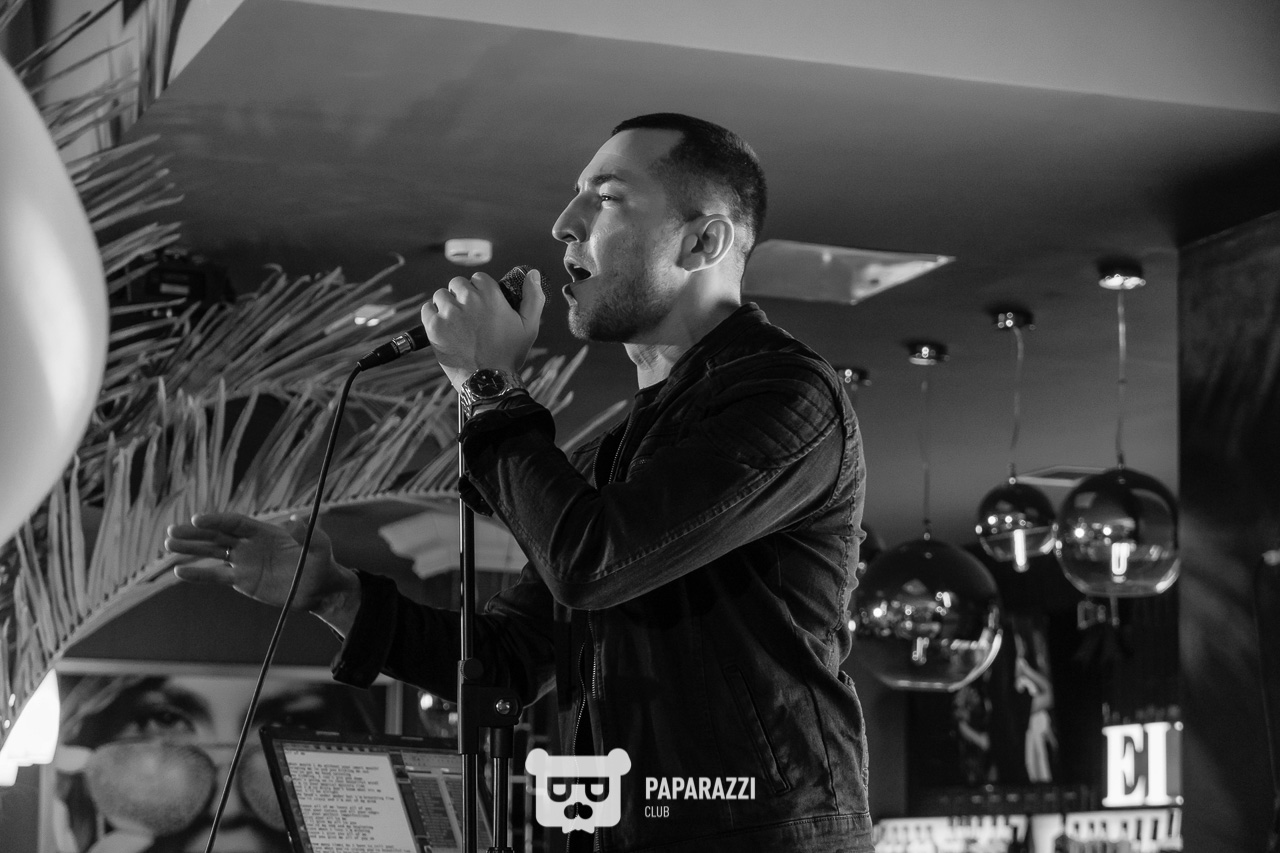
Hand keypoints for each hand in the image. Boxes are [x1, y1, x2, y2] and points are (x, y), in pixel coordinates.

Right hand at [165, 512, 359, 631]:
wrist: (317, 589)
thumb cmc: (320, 563)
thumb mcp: (319, 546)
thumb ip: (309, 533)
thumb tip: (298, 519)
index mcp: (265, 531)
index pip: (235, 523)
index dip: (217, 520)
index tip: (198, 518)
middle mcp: (250, 544)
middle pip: (218, 535)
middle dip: (195, 533)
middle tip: (172, 531)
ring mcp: (243, 562)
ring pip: (212, 553)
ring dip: (191, 548)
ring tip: (167, 544)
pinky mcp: (241, 580)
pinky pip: (216, 576)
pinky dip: (198, 574)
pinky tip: (179, 571)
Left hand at [421, 268, 543, 389]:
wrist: (488, 382)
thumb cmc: (509, 354)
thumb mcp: (529, 326)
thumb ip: (533, 297)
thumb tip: (532, 273)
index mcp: (491, 295)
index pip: (479, 278)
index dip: (480, 291)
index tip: (483, 306)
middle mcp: (469, 300)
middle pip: (458, 284)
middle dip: (462, 296)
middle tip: (469, 317)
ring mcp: (449, 313)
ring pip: (441, 295)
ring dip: (447, 305)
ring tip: (456, 323)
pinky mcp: (434, 326)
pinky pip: (427, 309)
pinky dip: (432, 315)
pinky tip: (443, 327)